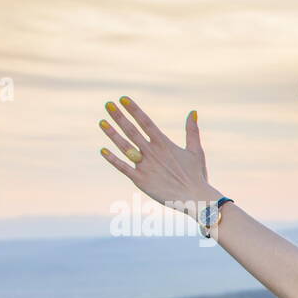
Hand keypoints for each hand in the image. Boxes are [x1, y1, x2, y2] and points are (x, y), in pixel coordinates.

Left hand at [98, 97, 220, 214]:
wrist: (195, 199)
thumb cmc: (196, 176)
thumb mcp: (196, 151)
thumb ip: (192, 131)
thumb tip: (193, 112)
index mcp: (164, 143)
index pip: (145, 122)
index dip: (133, 110)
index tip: (122, 99)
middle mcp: (152, 152)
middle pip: (131, 130)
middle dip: (119, 117)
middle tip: (108, 104)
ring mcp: (145, 165)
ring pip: (124, 146)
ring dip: (112, 134)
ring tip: (101, 122)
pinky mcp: (140, 179)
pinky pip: (123, 167)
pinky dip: (112, 159)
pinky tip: (103, 150)